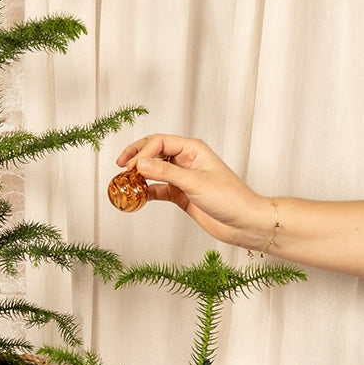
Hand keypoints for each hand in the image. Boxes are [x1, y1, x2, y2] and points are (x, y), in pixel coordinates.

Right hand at [116, 134, 267, 247]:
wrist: (243, 222)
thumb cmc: (229, 198)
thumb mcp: (194, 183)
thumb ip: (166, 172)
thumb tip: (141, 163)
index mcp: (193, 149)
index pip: (160, 142)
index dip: (143, 151)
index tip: (131, 166)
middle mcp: (187, 160)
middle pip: (155, 152)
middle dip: (137, 156)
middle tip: (120, 165)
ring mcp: (183, 178)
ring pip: (155, 171)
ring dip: (140, 175)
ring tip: (124, 182)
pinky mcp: (181, 194)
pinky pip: (158, 189)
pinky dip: (147, 192)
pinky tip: (137, 196)